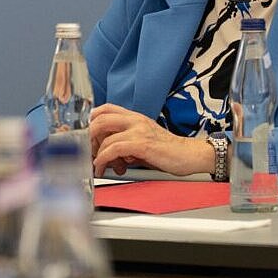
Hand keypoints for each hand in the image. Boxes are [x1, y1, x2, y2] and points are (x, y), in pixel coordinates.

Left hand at [90, 103, 213, 177]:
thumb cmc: (168, 152)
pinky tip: (103, 167)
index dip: (91, 121)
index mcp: (135, 117)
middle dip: (89, 138)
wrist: (189, 155)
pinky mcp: (142, 144)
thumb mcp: (143, 142)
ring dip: (97, 155)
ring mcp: (139, 130)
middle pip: (100, 119)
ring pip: (105, 137)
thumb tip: (105, 155)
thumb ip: (125, 143)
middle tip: (90, 152)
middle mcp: (136, 120)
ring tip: (100, 167)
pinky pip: (114, 149)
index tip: (87, 137)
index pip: (105, 109)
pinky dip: (104, 159)